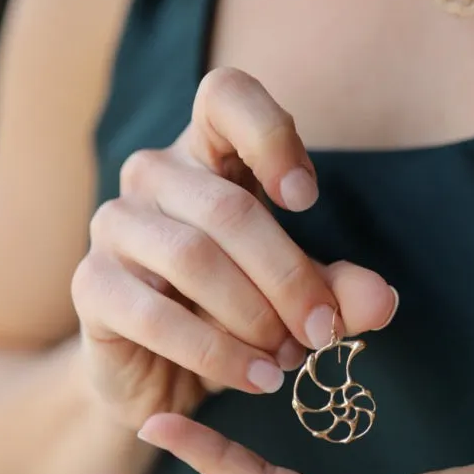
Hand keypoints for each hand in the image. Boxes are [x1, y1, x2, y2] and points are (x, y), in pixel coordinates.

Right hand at [71, 67, 396, 428]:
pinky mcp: (91, 285)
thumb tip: (382, 301)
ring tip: (286, 359)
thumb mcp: (296, 300)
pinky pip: (153, 313)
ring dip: (252, 317)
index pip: (226, 95)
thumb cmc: (232, 315)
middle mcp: (154, 176)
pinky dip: (214, 352)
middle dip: (288, 277)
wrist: (159, 376)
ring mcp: (115, 225)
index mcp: (207, 153)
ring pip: (193, 257)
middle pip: (229, 206)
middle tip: (320, 332)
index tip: (307, 199)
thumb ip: (338, 292)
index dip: (269, 134)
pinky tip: (254, 378)